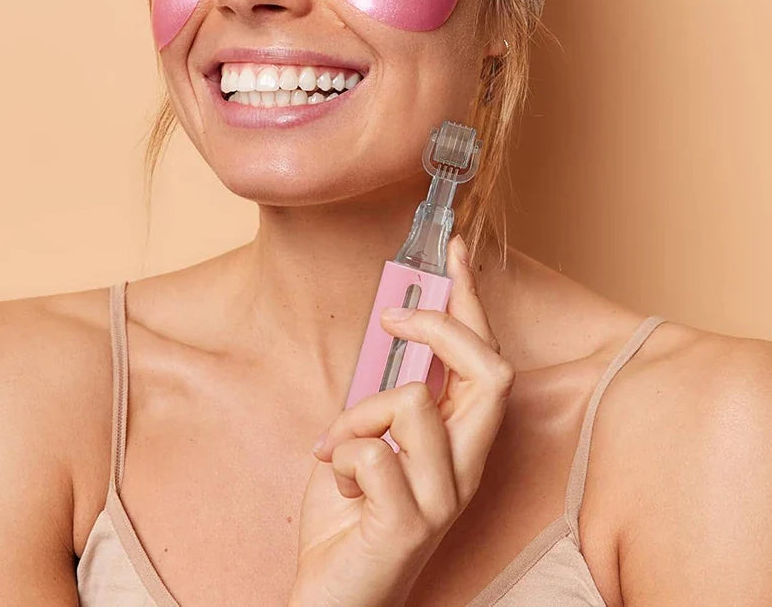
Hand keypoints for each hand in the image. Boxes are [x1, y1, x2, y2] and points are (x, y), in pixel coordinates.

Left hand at [288, 234, 513, 606]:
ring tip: (336, 446)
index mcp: (461, 440)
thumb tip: (389, 330)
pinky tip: (336, 485)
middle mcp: (468, 467)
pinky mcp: (411, 524)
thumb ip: (386, 392)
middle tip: (392, 318)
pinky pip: (372, 453)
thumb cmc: (349, 512)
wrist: (331, 592)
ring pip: (412, 404)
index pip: (486, 358)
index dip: (472, 298)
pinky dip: (338, 455)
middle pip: (489, 372)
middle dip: (439, 327)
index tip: (453, 248)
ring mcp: (445, 498)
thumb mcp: (367, 434)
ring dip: (359, 414)